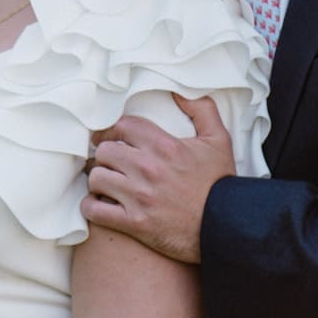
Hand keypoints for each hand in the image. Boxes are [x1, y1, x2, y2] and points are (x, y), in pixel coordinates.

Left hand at [81, 95, 234, 263]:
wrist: (226, 226)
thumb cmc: (219, 183)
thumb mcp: (219, 140)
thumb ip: (202, 109)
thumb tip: (179, 92)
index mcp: (165, 146)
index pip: (123, 126)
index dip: (115, 130)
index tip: (114, 138)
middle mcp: (149, 169)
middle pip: (104, 151)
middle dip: (105, 155)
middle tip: (110, 162)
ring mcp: (139, 197)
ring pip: (96, 177)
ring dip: (98, 180)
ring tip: (106, 183)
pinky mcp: (134, 223)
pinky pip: (94, 210)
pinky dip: (91, 206)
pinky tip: (100, 205)